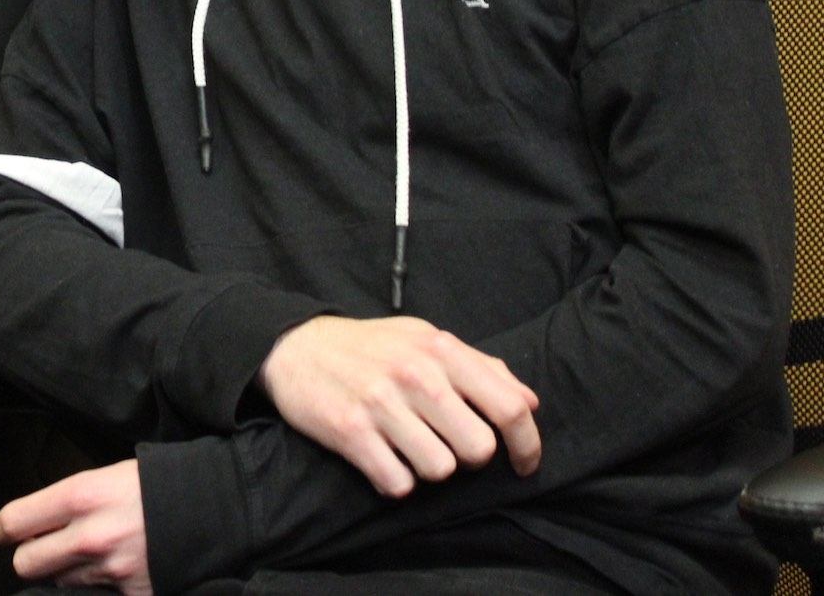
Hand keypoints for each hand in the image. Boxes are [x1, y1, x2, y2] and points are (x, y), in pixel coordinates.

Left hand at [0, 459, 149, 593]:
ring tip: (91, 553)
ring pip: (59, 582)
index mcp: (80, 497)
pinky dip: (99, 587)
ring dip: (67, 572)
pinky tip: (115, 570)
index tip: (3, 530)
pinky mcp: (131, 595)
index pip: (13, 522)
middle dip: (29, 556)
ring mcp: (110, 572)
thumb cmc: (160, 485)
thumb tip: (38, 520)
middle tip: (41, 547)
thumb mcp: (107, 476)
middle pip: (26, 563)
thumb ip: (69, 500)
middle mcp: (89, 537)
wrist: (215, 508)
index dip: (2, 528)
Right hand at [259, 314, 541, 496]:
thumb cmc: (369, 347)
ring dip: (429, 469)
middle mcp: (414, 374)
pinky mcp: (350, 432)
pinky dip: (395, 480)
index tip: (525, 464)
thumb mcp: (424, 339)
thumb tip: (528, 402)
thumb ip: (480, 367)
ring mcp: (380, 403)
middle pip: (478, 449)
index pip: (508, 407)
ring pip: (440, 470)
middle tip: (447, 445)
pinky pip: (398, 483)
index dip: (527, 445)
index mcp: (439, 349)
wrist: (294, 347)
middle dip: (468, 457)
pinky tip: (384, 459)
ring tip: (409, 449)